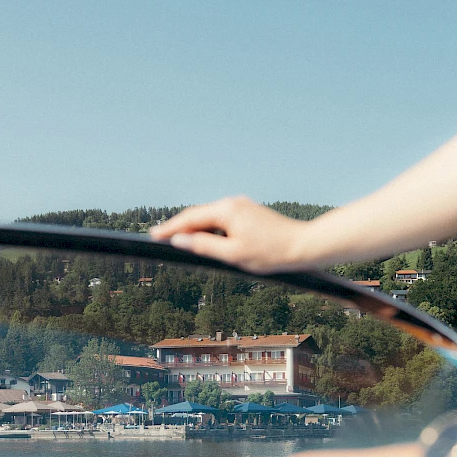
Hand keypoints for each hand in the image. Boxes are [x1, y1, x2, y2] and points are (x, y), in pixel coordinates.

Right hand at [150, 196, 317, 273]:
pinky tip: (207, 240)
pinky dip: (210, 228)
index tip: (153, 235)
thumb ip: (203, 246)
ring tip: (179, 241)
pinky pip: (222, 219)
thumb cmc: (270, 253)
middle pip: (198, 215)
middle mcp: (232, 202)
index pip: (190, 218)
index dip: (170, 228)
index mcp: (226, 210)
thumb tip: (180, 240)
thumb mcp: (233, 254)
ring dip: (195, 228)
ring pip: (210, 217)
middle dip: (179, 227)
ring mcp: (241, 205)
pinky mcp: (248, 212)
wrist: (303, 246)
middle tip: (160, 237)